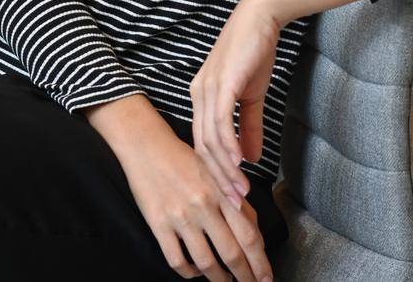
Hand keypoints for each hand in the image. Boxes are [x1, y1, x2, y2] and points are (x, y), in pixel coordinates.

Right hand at [88, 97, 271, 281]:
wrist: (146, 145)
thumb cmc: (182, 157)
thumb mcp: (216, 172)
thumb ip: (236, 200)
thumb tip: (253, 229)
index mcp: (221, 193)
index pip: (249, 236)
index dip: (260, 262)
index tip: (266, 277)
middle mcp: (203, 206)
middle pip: (232, 253)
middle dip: (246, 276)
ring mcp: (180, 217)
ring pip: (206, 261)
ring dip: (219, 279)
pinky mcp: (158, 224)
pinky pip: (176, 259)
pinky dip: (188, 272)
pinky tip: (194, 271)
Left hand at [191, 0, 282, 199]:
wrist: (260, 19)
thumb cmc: (254, 55)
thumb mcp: (251, 97)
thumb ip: (249, 128)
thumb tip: (252, 159)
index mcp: (201, 99)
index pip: (203, 144)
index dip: (216, 172)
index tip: (230, 196)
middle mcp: (198, 95)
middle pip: (202, 148)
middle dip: (218, 179)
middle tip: (234, 205)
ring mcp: (207, 89)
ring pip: (211, 140)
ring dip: (226, 169)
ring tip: (241, 192)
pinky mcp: (222, 83)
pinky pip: (221, 121)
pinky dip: (229, 145)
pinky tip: (240, 163)